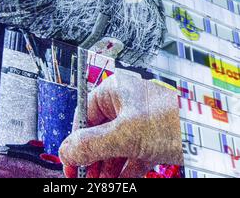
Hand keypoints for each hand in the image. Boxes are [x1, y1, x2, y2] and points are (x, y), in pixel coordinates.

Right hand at [59, 72, 182, 177]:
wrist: (207, 133)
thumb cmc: (172, 120)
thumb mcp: (125, 133)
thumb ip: (92, 143)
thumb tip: (66, 150)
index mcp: (115, 91)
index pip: (84, 115)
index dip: (75, 140)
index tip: (69, 162)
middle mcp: (124, 104)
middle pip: (97, 133)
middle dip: (91, 158)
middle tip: (84, 177)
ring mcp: (138, 122)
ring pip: (112, 147)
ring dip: (104, 168)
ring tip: (99, 184)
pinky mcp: (150, 139)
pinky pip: (129, 155)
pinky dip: (122, 170)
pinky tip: (116, 182)